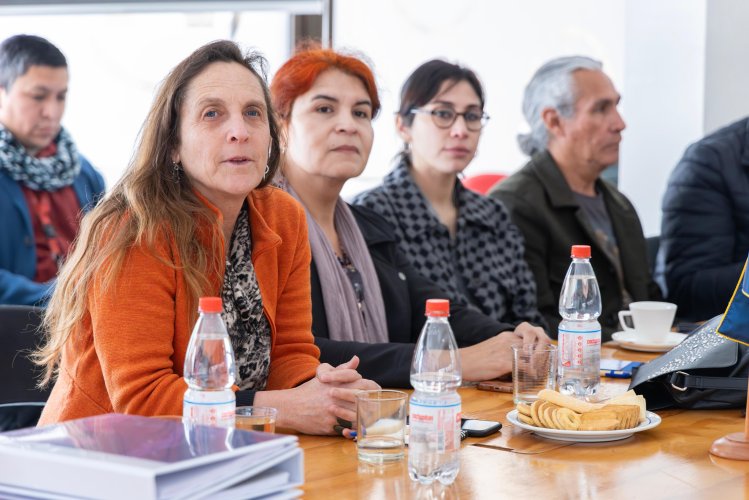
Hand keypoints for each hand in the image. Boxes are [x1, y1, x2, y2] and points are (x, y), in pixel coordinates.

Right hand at [255, 356, 378, 435]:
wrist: (290, 407)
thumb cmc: (308, 391)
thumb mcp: (324, 376)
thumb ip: (342, 369)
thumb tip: (356, 359)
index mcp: (337, 383)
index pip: (363, 384)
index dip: (373, 388)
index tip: (376, 392)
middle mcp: (336, 397)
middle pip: (363, 401)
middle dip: (372, 404)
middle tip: (379, 408)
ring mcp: (332, 412)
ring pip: (357, 416)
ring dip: (365, 418)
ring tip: (371, 419)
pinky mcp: (329, 426)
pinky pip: (346, 430)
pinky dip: (354, 430)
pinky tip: (359, 429)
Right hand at [460, 323, 550, 381]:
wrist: (460, 362)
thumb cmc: (474, 359)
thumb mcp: (492, 349)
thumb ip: (506, 351)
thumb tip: (518, 363)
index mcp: (506, 336)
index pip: (530, 337)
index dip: (539, 346)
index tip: (543, 356)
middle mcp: (508, 340)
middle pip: (535, 343)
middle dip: (544, 354)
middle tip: (546, 365)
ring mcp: (506, 351)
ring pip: (533, 354)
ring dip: (540, 364)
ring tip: (542, 372)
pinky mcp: (503, 362)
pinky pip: (525, 366)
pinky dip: (531, 373)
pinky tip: (532, 378)